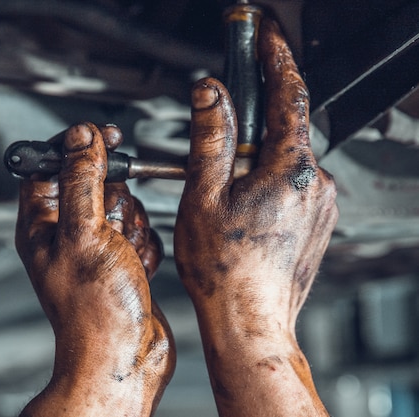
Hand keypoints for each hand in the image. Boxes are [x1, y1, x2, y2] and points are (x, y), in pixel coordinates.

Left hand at [16, 123, 174, 416]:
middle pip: (94, 183)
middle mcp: (66, 234)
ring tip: (125, 252)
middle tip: (113, 222)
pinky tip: (137, 267)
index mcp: (43, 225)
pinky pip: (140, 231)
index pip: (50, 165)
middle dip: (114, 198)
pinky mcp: (121, 260)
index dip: (75, 146)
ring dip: (132, 226)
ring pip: (122, 205)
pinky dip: (145, 245)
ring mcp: (96, 247)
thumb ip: (82, 180)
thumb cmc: (94, 311)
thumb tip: (81, 138)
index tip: (101, 136)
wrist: (125, 357)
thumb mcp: (85, 233)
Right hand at [174, 19, 336, 415]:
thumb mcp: (203, 195)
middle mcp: (314, 183)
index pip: (287, 95)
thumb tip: (209, 94)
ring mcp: (319, 203)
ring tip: (222, 195)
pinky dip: (265, 181)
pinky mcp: (316, 220)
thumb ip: (210, 138)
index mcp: (288, 170)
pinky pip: (290, 183)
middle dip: (250, 124)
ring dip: (254, 159)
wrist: (248, 320)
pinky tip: (241, 210)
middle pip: (282, 128)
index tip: (267, 37)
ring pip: (283, 158)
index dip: (275, 59)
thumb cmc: (223, 270)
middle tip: (216, 144)